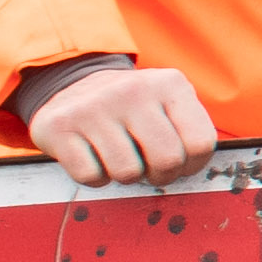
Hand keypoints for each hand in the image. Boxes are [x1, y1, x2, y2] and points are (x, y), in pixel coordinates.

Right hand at [27, 61, 220, 187]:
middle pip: (166, 160)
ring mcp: (94, 106)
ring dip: (125, 176)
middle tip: (149, 168)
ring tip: (119, 156)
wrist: (72, 86)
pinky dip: (95, 177)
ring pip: (127, 172)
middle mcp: (132, 90)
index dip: (192, 165)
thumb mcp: (168, 103)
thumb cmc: (131, 108)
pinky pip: (90, 176)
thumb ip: (189, 130)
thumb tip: (200, 173)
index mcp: (169, 84)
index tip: (180, 164)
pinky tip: (93, 157)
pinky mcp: (60, 126)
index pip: (200, 143)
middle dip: (160, 175)